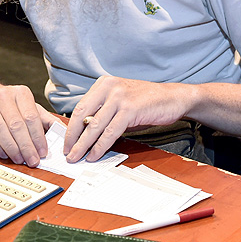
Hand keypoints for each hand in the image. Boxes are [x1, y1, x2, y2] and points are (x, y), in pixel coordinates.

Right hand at [0, 84, 58, 166]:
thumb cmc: (8, 103)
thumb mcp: (27, 105)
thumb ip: (44, 118)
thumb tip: (62, 131)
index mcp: (20, 93)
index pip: (31, 117)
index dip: (38, 137)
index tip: (43, 152)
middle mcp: (3, 96)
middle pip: (17, 125)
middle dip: (27, 146)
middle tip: (33, 161)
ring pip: (1, 130)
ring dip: (12, 148)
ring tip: (20, 160)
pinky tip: (5, 155)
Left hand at [63, 76, 186, 162]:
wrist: (173, 97)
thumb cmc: (147, 102)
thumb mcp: (121, 102)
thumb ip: (104, 112)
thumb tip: (84, 133)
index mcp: (103, 84)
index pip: (80, 107)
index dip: (71, 127)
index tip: (66, 142)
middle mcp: (109, 87)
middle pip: (82, 115)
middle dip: (73, 137)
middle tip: (67, 153)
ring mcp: (119, 97)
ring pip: (94, 126)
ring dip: (83, 145)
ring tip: (76, 157)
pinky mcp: (129, 109)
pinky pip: (110, 132)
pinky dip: (100, 146)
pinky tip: (94, 154)